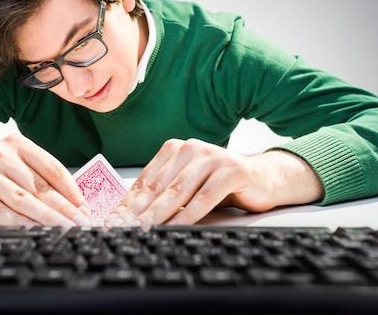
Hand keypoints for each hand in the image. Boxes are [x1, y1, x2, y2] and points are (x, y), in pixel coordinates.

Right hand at [0, 133, 90, 226]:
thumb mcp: (13, 166)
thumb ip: (37, 178)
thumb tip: (72, 204)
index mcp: (17, 143)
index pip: (52, 167)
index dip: (71, 190)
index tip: (84, 208)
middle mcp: (0, 154)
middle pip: (39, 185)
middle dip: (63, 208)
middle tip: (79, 223)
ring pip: (22, 198)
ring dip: (46, 217)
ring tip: (63, 229)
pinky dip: (18, 221)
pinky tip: (33, 229)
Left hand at [104, 138, 323, 228]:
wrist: (262, 179)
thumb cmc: (220, 185)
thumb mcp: (187, 187)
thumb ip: (164, 195)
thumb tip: (131, 217)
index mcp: (175, 149)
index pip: (146, 179)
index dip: (129, 202)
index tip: (115, 221)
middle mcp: (191, 148)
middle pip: (159, 185)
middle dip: (139, 210)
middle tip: (124, 228)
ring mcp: (211, 157)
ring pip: (179, 190)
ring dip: (160, 213)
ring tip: (144, 229)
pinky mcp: (231, 170)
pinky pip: (205, 197)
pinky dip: (189, 214)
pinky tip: (177, 227)